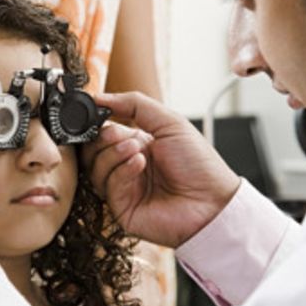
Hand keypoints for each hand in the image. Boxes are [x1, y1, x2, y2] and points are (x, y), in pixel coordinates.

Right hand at [83, 92, 240, 247]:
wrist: (212, 200)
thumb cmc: (198, 164)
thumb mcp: (169, 122)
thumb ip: (134, 104)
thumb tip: (100, 97)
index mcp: (135, 145)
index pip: (102, 132)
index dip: (99, 123)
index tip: (98, 112)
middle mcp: (126, 167)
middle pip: (92, 151)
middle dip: (104, 138)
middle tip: (123, 135)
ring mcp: (122, 189)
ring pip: (95, 168)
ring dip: (113, 153)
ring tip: (138, 150)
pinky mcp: (121, 208)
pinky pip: (107, 186)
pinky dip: (121, 171)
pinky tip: (140, 164)